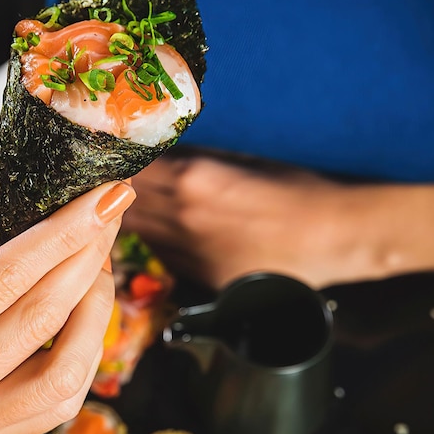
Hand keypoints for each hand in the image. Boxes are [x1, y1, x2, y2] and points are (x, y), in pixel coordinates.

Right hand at [0, 151, 135, 433]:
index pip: (3, 279)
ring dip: (98, 304)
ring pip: (65, 372)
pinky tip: (85, 306)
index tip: (106, 193)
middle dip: (90, 253)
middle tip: (112, 208)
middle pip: (40, 319)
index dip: (64, 231)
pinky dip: (87, 347)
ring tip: (98, 256)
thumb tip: (16, 157)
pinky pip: (61, 400)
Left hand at [122, 152, 433, 289]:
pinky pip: (161, 253)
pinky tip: (163, 229)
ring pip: (137, 230)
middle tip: (100, 178)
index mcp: (191, 178)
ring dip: (125, 216)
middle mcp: (181, 216)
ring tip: (120, 203)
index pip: (132, 168)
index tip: (102, 156)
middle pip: (124, 200)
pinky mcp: (198, 277)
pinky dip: (154, 239)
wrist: (332, 235)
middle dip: (110, 189)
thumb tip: (156, 160)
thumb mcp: (238, 162)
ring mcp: (188, 251)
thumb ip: (191, 163)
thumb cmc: (293, 188)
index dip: (113, 162)